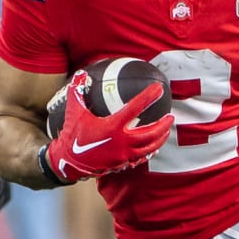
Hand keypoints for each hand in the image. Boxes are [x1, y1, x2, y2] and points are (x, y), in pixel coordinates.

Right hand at [43, 70, 173, 181]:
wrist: (68, 162)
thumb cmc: (72, 135)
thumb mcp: (74, 111)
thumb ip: (77, 91)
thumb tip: (81, 74)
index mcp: (112, 126)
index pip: (135, 108)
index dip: (148, 96)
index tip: (158, 88)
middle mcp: (121, 142)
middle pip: (150, 133)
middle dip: (163, 125)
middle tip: (170, 116)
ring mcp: (123, 155)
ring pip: (149, 147)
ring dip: (160, 138)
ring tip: (166, 130)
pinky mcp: (122, 164)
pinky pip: (141, 158)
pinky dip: (150, 151)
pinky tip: (154, 147)